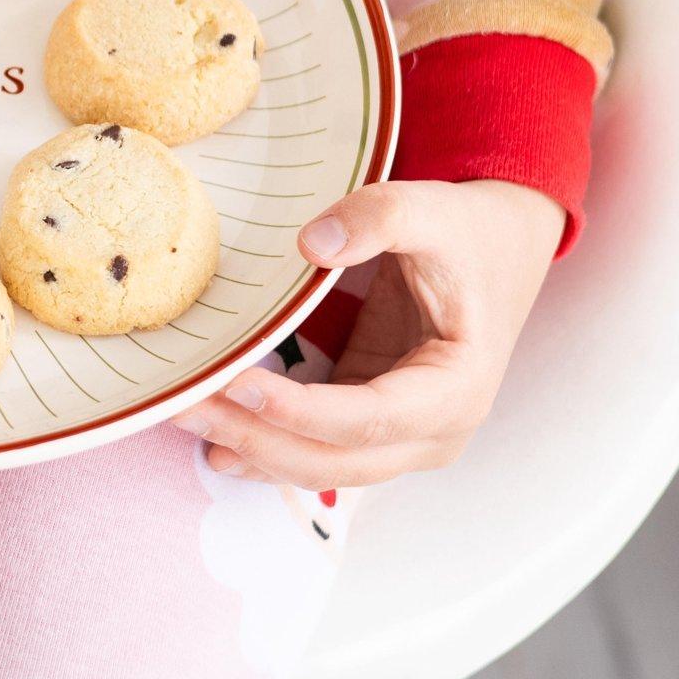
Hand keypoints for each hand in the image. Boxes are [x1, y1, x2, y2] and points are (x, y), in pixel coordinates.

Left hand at [180, 177, 564, 491]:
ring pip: (320, 467)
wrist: (497, 249)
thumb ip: (378, 217)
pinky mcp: (371, 426)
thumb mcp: (432, 210)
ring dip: (249, 449)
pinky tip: (214, 443)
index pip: (371, 417)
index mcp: (458, 388)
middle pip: (335, 459)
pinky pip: (316, 452)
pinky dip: (265, 449)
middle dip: (256, 438)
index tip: (237, 384)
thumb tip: (310, 245)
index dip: (301, 411)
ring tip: (180, 419)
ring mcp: (403, 438)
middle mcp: (434, 432)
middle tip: (181, 408)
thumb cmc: (467, 233)